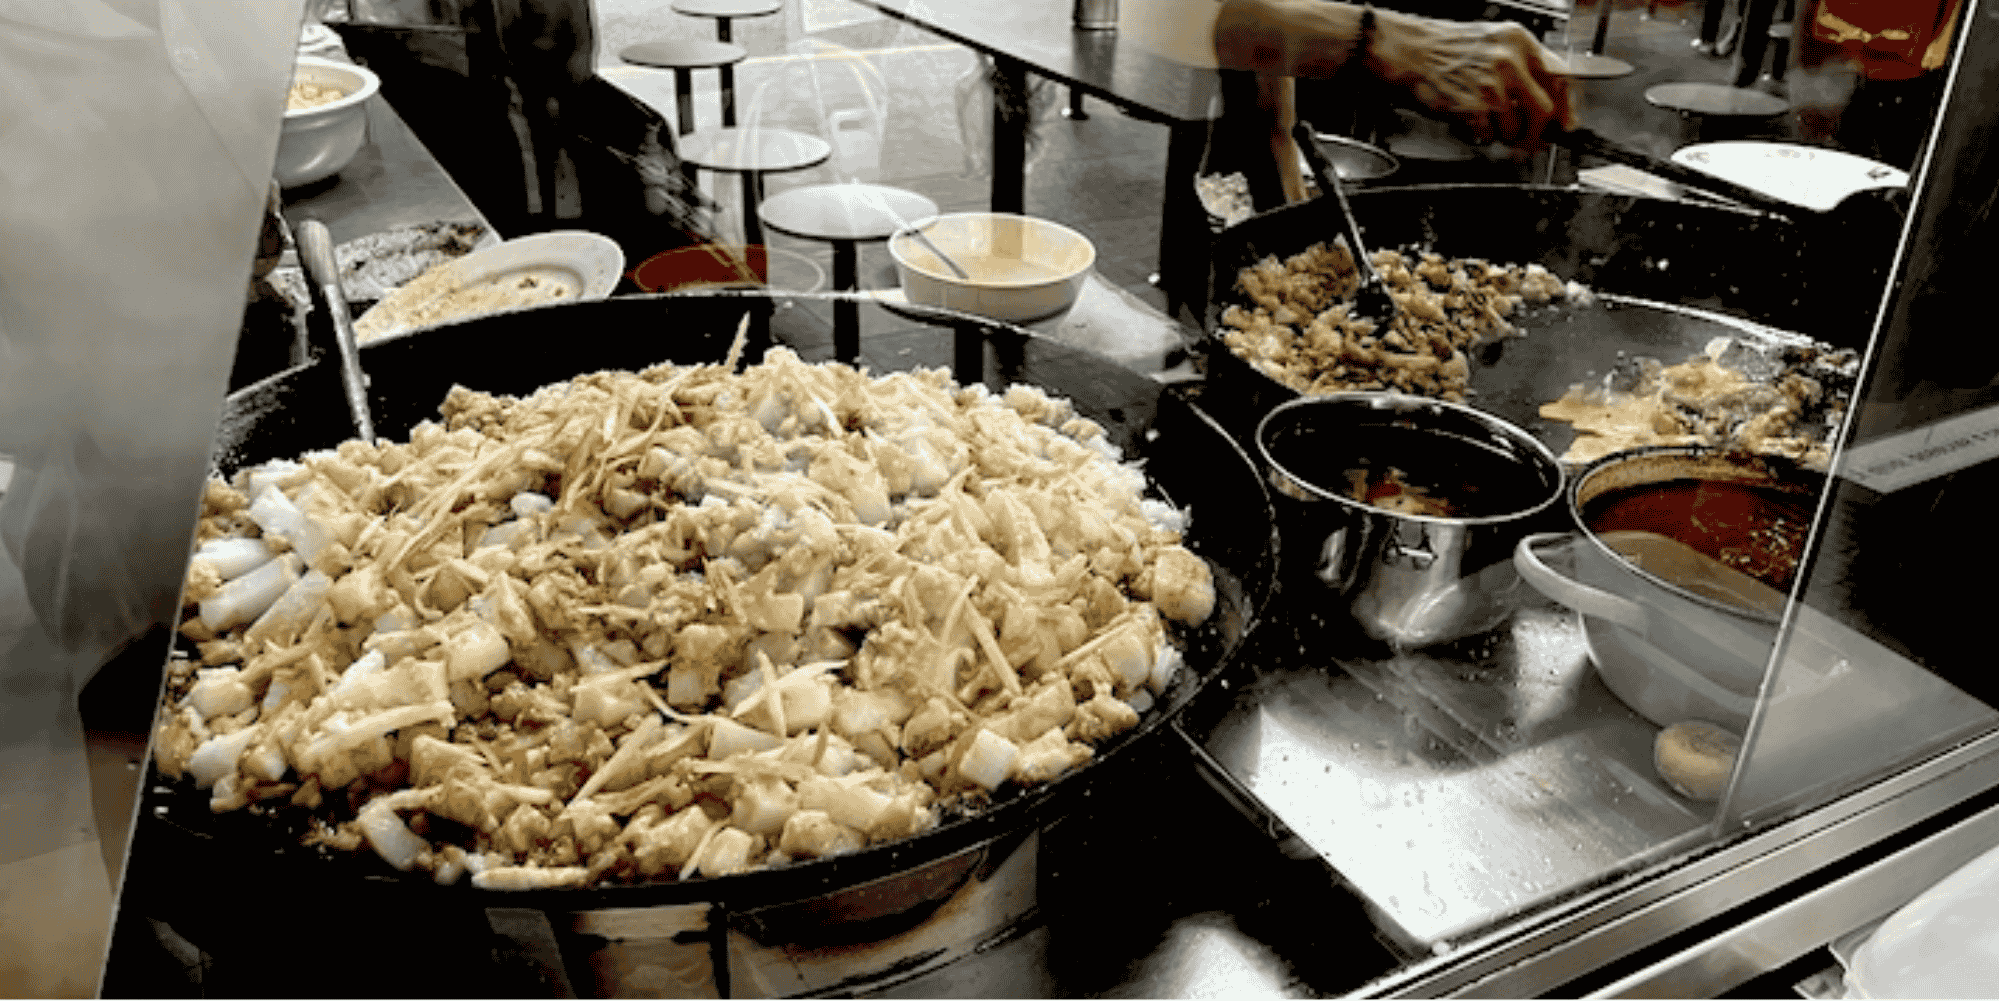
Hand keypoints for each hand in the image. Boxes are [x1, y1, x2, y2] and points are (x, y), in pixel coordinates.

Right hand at [1369, 13, 1575, 148]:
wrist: (1409, 51)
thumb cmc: (1446, 50)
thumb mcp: (1494, 44)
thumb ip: (1524, 68)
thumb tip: (1550, 103)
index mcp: (1519, 41)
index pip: (1560, 77)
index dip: (1567, 107)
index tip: (1566, 124)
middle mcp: (1509, 60)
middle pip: (1544, 111)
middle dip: (1537, 133)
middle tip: (1530, 141)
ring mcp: (1491, 84)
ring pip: (1516, 128)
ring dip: (1504, 136)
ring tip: (1488, 124)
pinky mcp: (1473, 107)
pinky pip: (1489, 135)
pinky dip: (1481, 136)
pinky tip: (1471, 122)